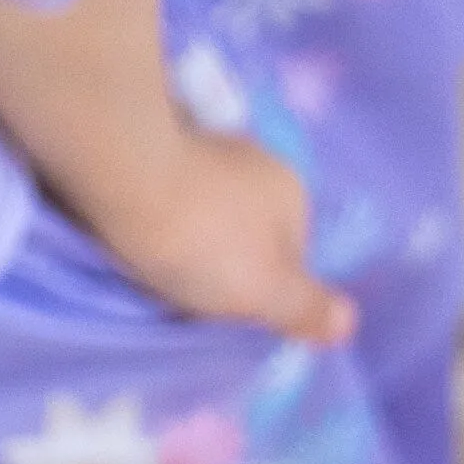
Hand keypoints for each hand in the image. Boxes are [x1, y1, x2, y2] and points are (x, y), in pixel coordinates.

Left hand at [73, 125, 357, 347]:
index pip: (291, 250)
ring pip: (200, 206)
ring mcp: (199, 142)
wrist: (117, 174)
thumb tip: (346, 322)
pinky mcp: (149, 143)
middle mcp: (253, 156)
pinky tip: (127, 229)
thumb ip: (305, 308)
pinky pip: (158, 189)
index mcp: (291, 189)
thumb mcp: (264, 291)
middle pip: (244, 225)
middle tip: (185, 288)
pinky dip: (149, 209)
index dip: (263, 285)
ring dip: (182, 230)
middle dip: (221, 255)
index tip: (227, 309)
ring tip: (149, 261)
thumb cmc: (201, 240)